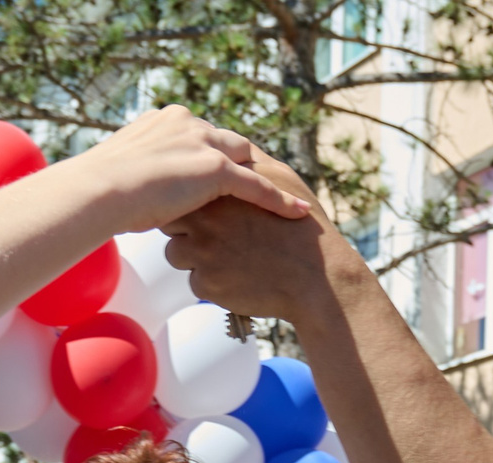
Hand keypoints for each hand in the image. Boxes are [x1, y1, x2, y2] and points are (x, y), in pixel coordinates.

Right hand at [65, 106, 311, 235]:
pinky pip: (257, 186)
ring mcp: (203, 143)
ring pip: (246, 159)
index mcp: (165, 120)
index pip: (200, 134)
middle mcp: (188, 122)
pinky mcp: (216, 169)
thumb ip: (139, 175)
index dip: (211, 154)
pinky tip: (298, 214)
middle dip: (242, 161)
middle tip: (256, 185)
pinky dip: (279, 200)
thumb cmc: (99, 192)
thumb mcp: (121, 174)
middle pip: (228, 140)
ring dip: (264, 177)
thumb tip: (135, 198)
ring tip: (285, 197)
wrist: (99, 191)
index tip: (218, 171)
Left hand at [161, 154, 361, 323]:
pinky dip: (212, 282)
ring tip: (232, 258)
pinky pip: (195, 281)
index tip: (211, 208)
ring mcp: (202, 252)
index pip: (182, 187)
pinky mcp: (205, 284)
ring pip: (177, 253)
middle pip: (173, 220)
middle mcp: (205, 218)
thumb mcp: (281, 179)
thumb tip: (231, 147)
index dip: (193, 199)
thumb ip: (250, 163)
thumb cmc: (302, 226)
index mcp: (220, 188)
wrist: (318, 278)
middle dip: (188, 227)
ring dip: (196, 257)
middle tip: (220, 236)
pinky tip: (238, 278)